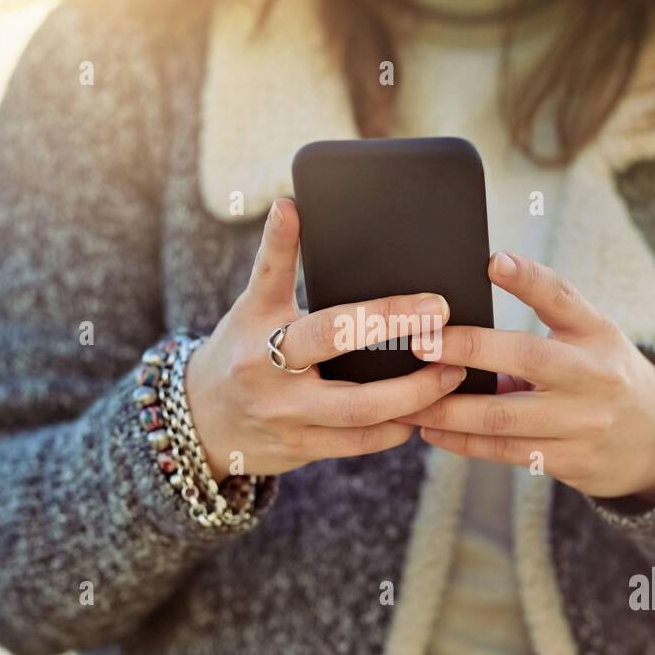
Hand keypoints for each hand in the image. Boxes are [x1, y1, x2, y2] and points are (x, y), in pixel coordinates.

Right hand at [184, 199, 466, 479]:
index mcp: (265, 341)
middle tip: (454, 352)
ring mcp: (290, 426)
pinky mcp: (302, 451)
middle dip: (413, 378)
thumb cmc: (238, 347)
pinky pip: (358, 445)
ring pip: (363, 423)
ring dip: (414, 404)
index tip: (435, 305)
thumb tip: (289, 203)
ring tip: (452, 378)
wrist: (200, 417)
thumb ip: (276, 257)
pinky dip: (395, 430)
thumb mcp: (252, 302)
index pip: (333, 328)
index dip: (386, 317)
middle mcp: (276, 388)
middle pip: (356, 394)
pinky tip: (424, 411)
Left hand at [399, 252, 654, 503]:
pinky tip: (430, 430)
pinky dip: (462, 442)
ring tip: (405, 399)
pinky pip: (504, 451)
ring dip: (447, 409)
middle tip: (419, 343)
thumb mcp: (590, 334)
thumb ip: (544, 314)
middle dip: (467, 350)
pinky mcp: (568, 460)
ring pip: (503, 417)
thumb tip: (473, 292)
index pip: (563, 297)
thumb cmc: (602, 372)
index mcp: (597, 332)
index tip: (491, 260)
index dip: (528, 278)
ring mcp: (582, 422)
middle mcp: (593, 375)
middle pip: (526, 359)